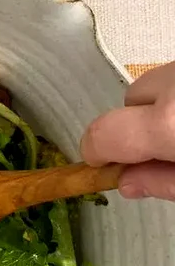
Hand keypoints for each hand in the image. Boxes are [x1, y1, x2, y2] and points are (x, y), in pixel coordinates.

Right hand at [82, 61, 174, 199]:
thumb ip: (163, 183)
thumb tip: (131, 182)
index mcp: (169, 120)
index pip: (102, 133)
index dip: (97, 152)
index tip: (105, 166)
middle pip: (132, 98)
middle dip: (140, 123)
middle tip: (165, 149)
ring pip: (161, 81)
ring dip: (166, 105)